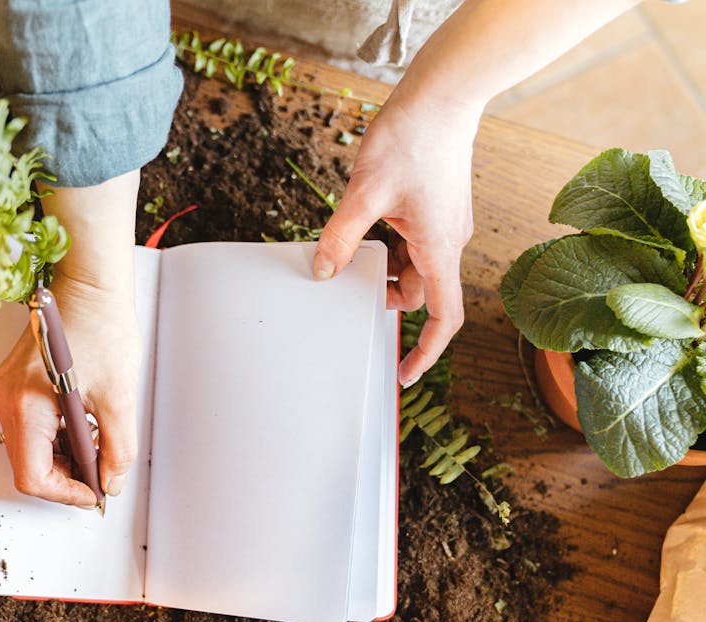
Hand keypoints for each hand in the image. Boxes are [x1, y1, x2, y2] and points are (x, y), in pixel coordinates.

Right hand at [0, 277, 139, 506]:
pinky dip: (55, 437)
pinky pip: (29, 427)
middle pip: (27, 464)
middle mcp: (5, 399)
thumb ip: (117, 448)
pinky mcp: (14, 385)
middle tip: (100, 474)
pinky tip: (82, 429)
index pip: (32, 475)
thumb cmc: (101, 326)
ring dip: (62, 457)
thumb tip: (110, 482)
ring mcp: (5, 391)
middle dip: (65, 476)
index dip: (66, 493)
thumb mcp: (119, 397)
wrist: (91, 287)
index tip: (94, 493)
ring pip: (28, 448)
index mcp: (25, 403)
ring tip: (97, 446)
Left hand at [312, 94, 479, 386]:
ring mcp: (443, 224)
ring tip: (351, 248)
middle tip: (348, 286)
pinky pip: (412, 242)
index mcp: (439, 248)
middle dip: (385, 295)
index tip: (404, 373)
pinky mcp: (435, 208)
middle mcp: (448, 241)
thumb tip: (322, 271)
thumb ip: (341, 236)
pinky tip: (364, 226)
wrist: (441, 98)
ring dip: (383, 266)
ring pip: (412, 265)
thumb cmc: (411, 140)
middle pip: (419, 291)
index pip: (443, 317)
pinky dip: (388, 245)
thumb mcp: (364, 194)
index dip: (425, 351)